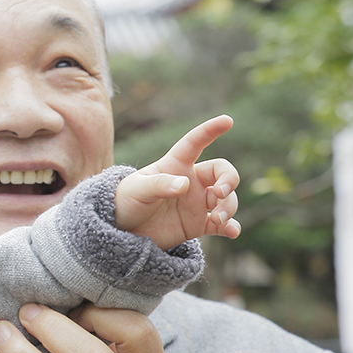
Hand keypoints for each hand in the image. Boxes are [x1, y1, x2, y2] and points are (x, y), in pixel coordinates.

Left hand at [115, 114, 240, 249]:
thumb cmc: (125, 202)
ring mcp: (196, 203)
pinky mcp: (197, 225)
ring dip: (229, 207)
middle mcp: (190, 181)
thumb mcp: (136, 190)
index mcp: (175, 165)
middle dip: (230, 179)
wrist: (121, 231)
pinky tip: (232, 231)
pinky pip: (223, 225)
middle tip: (220, 193)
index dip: (210, 130)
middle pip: (222, 172)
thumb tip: (185, 185)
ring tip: (217, 219)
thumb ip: (159, 185)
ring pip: (226, 199)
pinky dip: (231, 227)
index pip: (195, 143)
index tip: (227, 120)